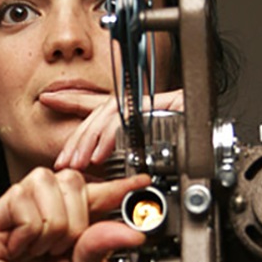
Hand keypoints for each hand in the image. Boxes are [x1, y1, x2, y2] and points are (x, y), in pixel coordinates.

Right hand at [0, 168, 150, 261]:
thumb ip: (100, 247)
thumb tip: (132, 231)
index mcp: (66, 226)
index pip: (94, 193)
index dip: (117, 186)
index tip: (142, 182)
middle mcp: (40, 215)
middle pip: (69, 178)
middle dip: (75, 216)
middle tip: (63, 248)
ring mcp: (14, 217)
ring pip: (43, 181)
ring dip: (51, 221)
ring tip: (41, 250)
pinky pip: (19, 198)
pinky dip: (28, 228)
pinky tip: (20, 250)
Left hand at [42, 89, 183, 170]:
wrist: (213, 151)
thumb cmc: (182, 153)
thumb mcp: (137, 155)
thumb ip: (115, 152)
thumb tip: (88, 161)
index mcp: (134, 113)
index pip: (97, 104)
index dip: (71, 100)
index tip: (48, 98)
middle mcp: (142, 105)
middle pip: (101, 111)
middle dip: (79, 136)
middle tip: (64, 161)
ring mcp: (153, 103)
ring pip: (112, 113)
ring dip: (92, 141)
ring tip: (81, 163)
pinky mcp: (165, 105)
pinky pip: (131, 118)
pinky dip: (113, 137)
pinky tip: (102, 154)